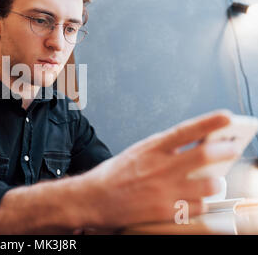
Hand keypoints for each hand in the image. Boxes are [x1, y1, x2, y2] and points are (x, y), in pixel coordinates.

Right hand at [80, 110, 238, 228]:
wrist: (94, 198)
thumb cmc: (114, 174)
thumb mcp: (138, 152)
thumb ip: (164, 148)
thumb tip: (194, 144)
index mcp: (151, 148)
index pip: (185, 131)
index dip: (209, 122)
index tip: (226, 116)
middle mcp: (160, 167)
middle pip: (205, 155)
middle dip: (225, 150)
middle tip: (232, 148)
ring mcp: (164, 190)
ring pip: (208, 184)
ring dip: (215, 181)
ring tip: (212, 180)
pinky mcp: (166, 211)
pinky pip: (198, 207)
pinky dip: (201, 202)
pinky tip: (194, 199)